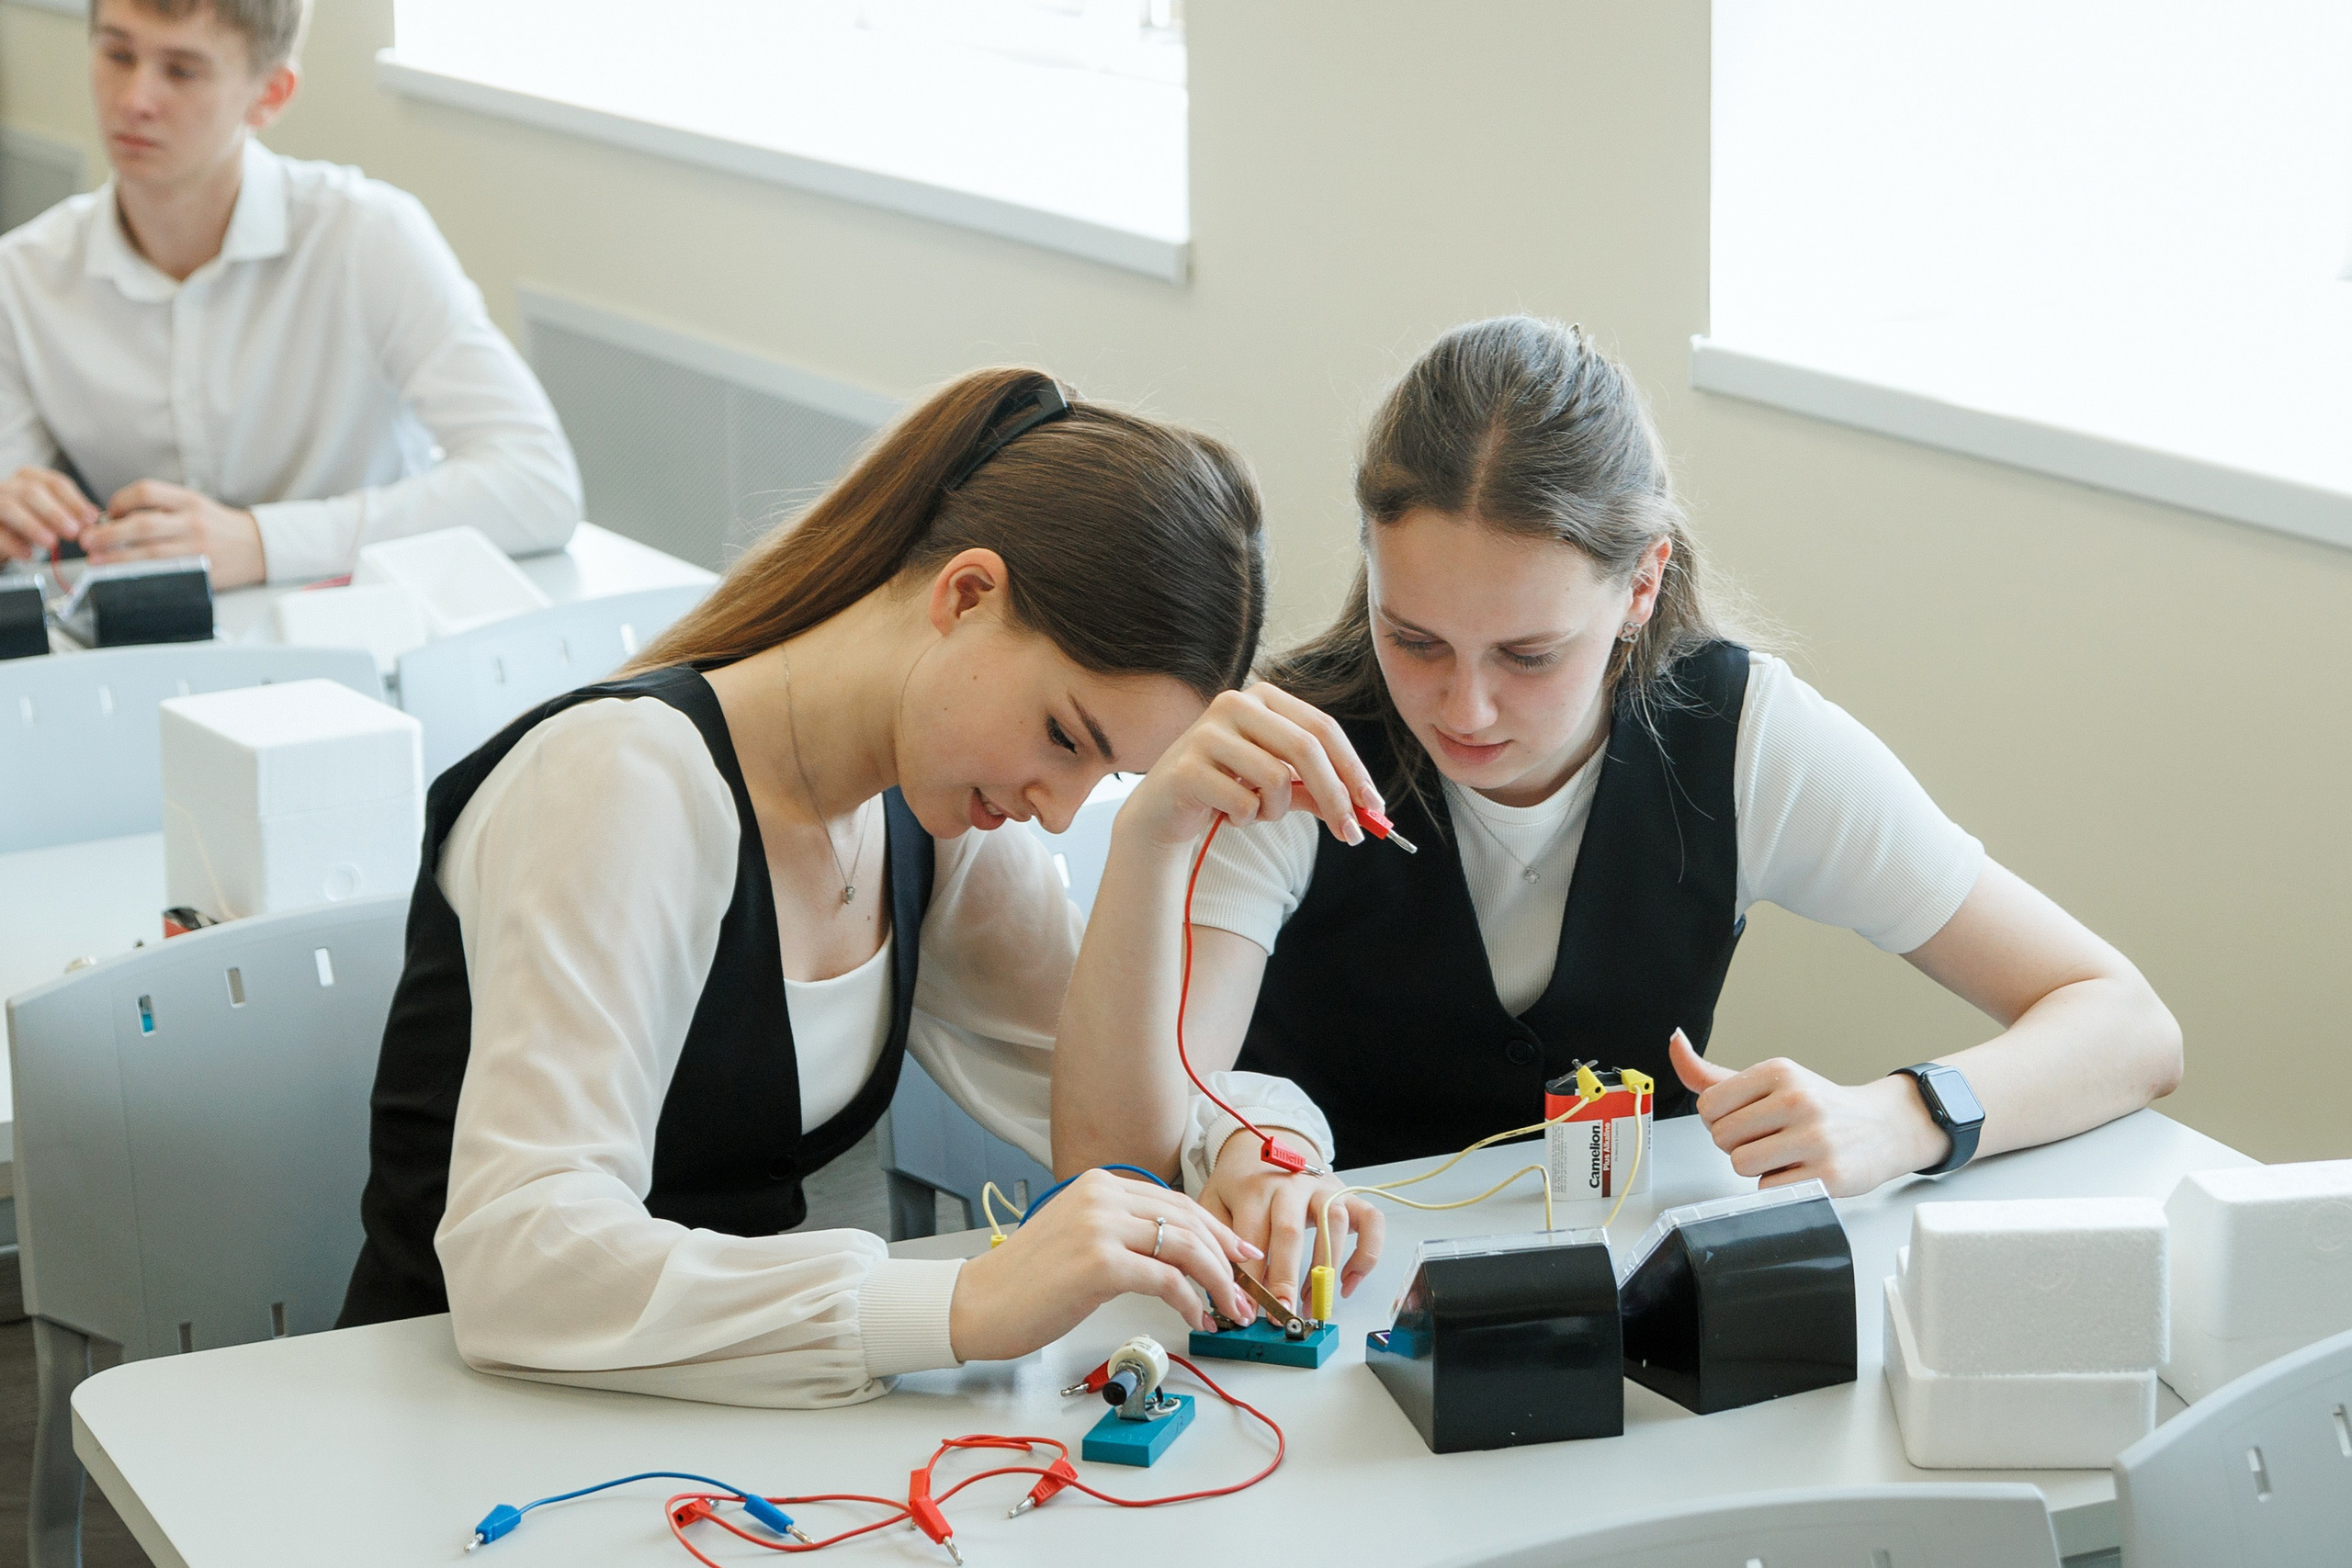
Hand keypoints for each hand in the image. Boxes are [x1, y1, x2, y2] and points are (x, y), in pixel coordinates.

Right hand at [0, 466, 99, 561]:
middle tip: (73, 532)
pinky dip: (13, 544)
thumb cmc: (27, 519)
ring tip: (51, 543)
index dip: (75, 501)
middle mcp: (9, 486)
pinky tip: (28, 554)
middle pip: (32, 492)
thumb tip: (93, 517)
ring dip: (33, 526)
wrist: (0, 532)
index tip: (90, 519)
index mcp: (29, 478)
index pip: (55, 483)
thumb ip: (70, 512)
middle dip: (56, 513)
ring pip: (10, 507)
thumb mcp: (50, 512)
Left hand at [87, 480, 265, 587]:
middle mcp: (194, 522)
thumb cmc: (221, 526)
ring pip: (149, 554)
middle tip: (88, 540)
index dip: (120, 501)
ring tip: (98, 560)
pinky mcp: (201, 572)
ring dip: (117, 558)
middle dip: (107, 534)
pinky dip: (141, 575)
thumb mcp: (195, 505)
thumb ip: (161, 508)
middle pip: (142, 525)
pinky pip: (165, 574)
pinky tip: (127, 576)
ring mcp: (198, 549)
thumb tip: (117, 520)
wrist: (260, 546)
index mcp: (190, 500)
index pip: (146, 492)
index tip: (109, 513)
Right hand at [947, 1169, 1264, 1362]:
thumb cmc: (1025, 1281)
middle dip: (1226, 1258)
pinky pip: (1166, 1281)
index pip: (1175, 1202)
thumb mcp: (1078, 1237)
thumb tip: (1176, 1254)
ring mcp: (1100, 1226)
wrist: (978, 1304)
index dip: (1216, 1231)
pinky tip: (1197, 1319)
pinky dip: (1190, 1302)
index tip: (1240, 1255)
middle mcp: (1102, 1195)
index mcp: (1098, 1184)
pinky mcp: (1100, 1263)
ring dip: (1217, 1283)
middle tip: (1245, 1291)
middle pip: (1188, 1221)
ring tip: (1230, 1310)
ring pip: (1185, 1247)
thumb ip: (1121, 1231)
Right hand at [1119, 682, 1383, 852]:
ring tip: (1254, 812)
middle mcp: (1235, 703)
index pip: (1322, 728)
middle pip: (1306, 748)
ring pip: (1275, 779)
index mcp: (1262, 697)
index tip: (1373, 805)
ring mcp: (1207, 732)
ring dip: (1275, 810)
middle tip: (1351, 833)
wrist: (1163, 809)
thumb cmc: (1226, 789)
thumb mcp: (1278, 784)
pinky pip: (1243, 803)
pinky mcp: (1187, 767)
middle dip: (1335, 796)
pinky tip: (1226, 814)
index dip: (1352, 768)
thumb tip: (1365, 809)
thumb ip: (1317, 788)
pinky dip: (1245, 820)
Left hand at [1198, 1129, 1383, 1312]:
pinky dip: (1366, 1255)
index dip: (1250, 1277)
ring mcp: (1324, 1188)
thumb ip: (1218, 1239)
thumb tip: (1220, 1285)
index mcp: (1255, 1188)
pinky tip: (1348, 1282)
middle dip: (1286, 1278)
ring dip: (1325, 1271)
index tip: (1246, 1309)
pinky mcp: (1348, 1194)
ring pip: (1334, 1225)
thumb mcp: (1216, 1200)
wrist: (1271, 1141)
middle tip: (1282, 1314)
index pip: (1250, 1235)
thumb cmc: (1243, 1181)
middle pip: (1291, 1231)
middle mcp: (1291, 1185)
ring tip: (1311, 1304)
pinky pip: (1371, 1222)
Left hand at [1670, 1029, 1948, 1196]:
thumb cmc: (1817, 1106)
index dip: (1721, 1120)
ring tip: (1785, 1155)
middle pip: (1722, 1138)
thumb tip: (1675, 1043)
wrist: (1882, 1128)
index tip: (1748, 1118)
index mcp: (1778, 1072)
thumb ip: (1711, 1073)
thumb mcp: (1767, 1082)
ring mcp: (1814, 1138)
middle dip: (1738, 1144)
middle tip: (1770, 1139)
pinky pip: (1768, 1191)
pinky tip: (1801, 1170)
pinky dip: (1777, 1187)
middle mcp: (1797, 1100)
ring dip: (1756, 1168)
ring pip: (1741, 1165)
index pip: (1708, 1105)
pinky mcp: (1827, 1176)